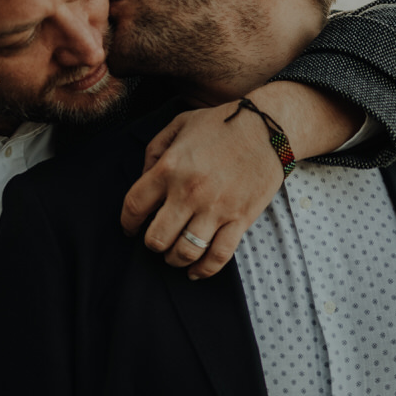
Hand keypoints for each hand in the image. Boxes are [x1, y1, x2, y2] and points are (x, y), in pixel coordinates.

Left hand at [121, 102, 286, 279]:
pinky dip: (204, 270)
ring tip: (174, 255)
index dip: (127, 223)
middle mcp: (188, 192)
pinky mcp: (240, 219)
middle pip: (156, 238)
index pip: (134, 206)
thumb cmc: (222, 123)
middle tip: (156, 241)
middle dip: (151, 245)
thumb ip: (155, 151)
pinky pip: (218, 256)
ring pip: (185, 252)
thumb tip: (143, 180)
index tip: (130, 229)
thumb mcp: (179, 124)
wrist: (268, 127)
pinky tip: (195, 271)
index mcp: (169, 168)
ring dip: (175, 259)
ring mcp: (215, 209)